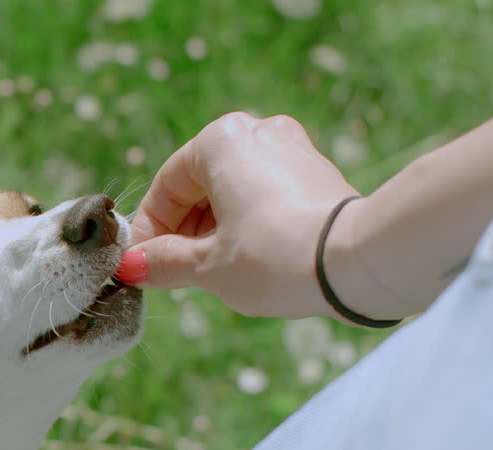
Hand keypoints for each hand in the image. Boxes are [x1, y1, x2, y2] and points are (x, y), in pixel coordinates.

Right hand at [120, 112, 360, 317]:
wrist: (360, 261)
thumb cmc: (275, 256)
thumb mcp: (208, 267)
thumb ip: (164, 262)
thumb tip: (132, 266)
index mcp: (220, 141)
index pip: (167, 186)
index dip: (150, 231)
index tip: (142, 266)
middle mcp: (258, 132)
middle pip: (201, 186)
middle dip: (185, 232)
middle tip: (176, 274)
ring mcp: (293, 149)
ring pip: (235, 192)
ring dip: (216, 231)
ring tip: (215, 274)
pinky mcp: (319, 173)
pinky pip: (267, 196)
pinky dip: (250, 225)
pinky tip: (252, 262)